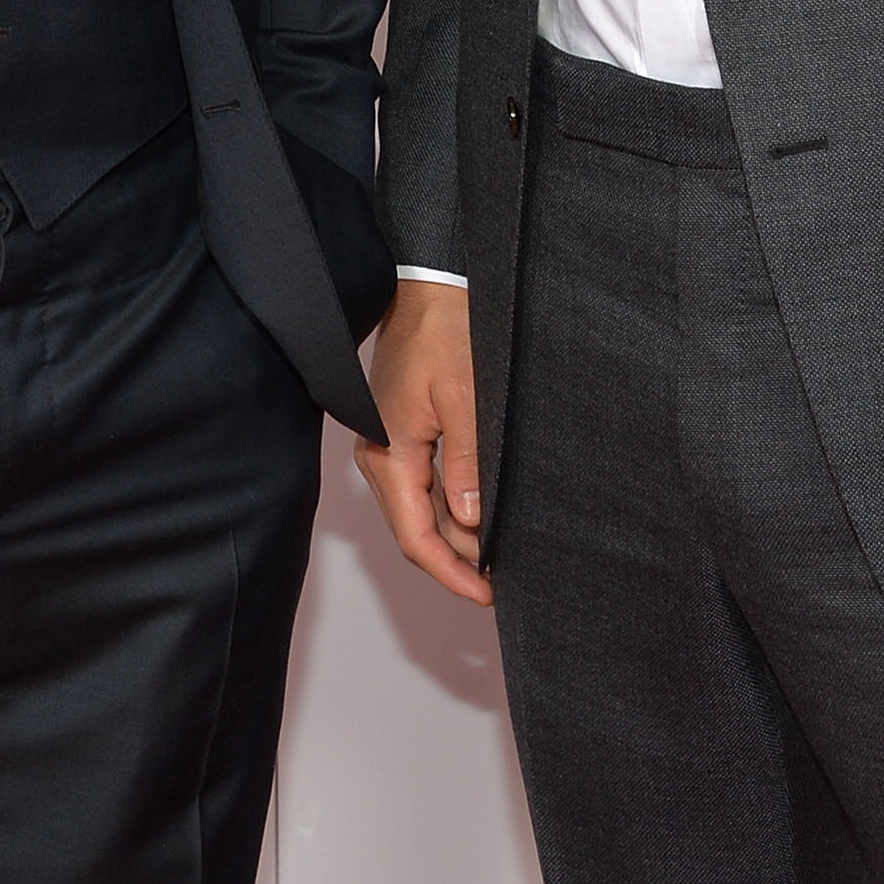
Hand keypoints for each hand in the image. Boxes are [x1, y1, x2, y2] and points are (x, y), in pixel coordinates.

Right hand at [355, 279, 492, 605]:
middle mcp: (379, 458)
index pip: (415, 536)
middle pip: (416, 531)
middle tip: (504, 580)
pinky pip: (421, 490)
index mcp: (387, 453)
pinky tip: (479, 517)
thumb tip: (472, 518)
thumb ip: (467, 460)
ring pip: (419, 514)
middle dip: (458, 561)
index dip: (451, 572)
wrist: (426, 290)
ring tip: (498, 554)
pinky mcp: (400, 438)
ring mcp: (386, 449)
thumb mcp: (464, 395)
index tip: (487, 594)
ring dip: (455, 538)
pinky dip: (449, 511)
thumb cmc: (443, 332)